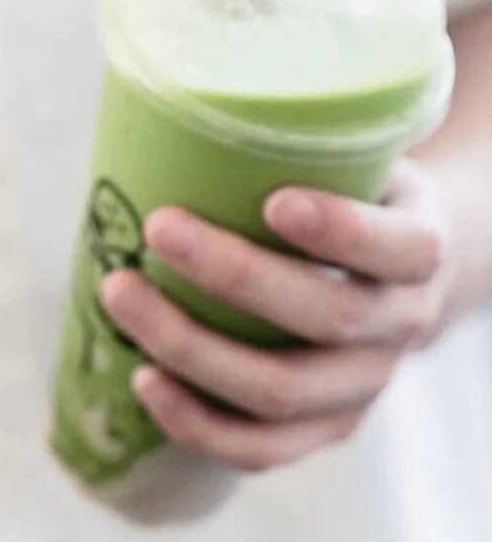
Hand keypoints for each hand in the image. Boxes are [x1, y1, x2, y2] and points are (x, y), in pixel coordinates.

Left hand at [101, 159, 453, 471]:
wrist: (400, 283)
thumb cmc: (355, 203)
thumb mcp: (359, 162)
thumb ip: (305, 146)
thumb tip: (183, 91)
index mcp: (420, 253)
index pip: (393, 248)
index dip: (338, 230)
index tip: (274, 199)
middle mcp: (400, 329)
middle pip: (322, 318)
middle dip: (231, 275)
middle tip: (157, 229)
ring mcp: (361, 391)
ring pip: (277, 393)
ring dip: (189, 349)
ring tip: (120, 294)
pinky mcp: (322, 433)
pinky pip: (258, 449)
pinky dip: (194, 422)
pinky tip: (144, 380)